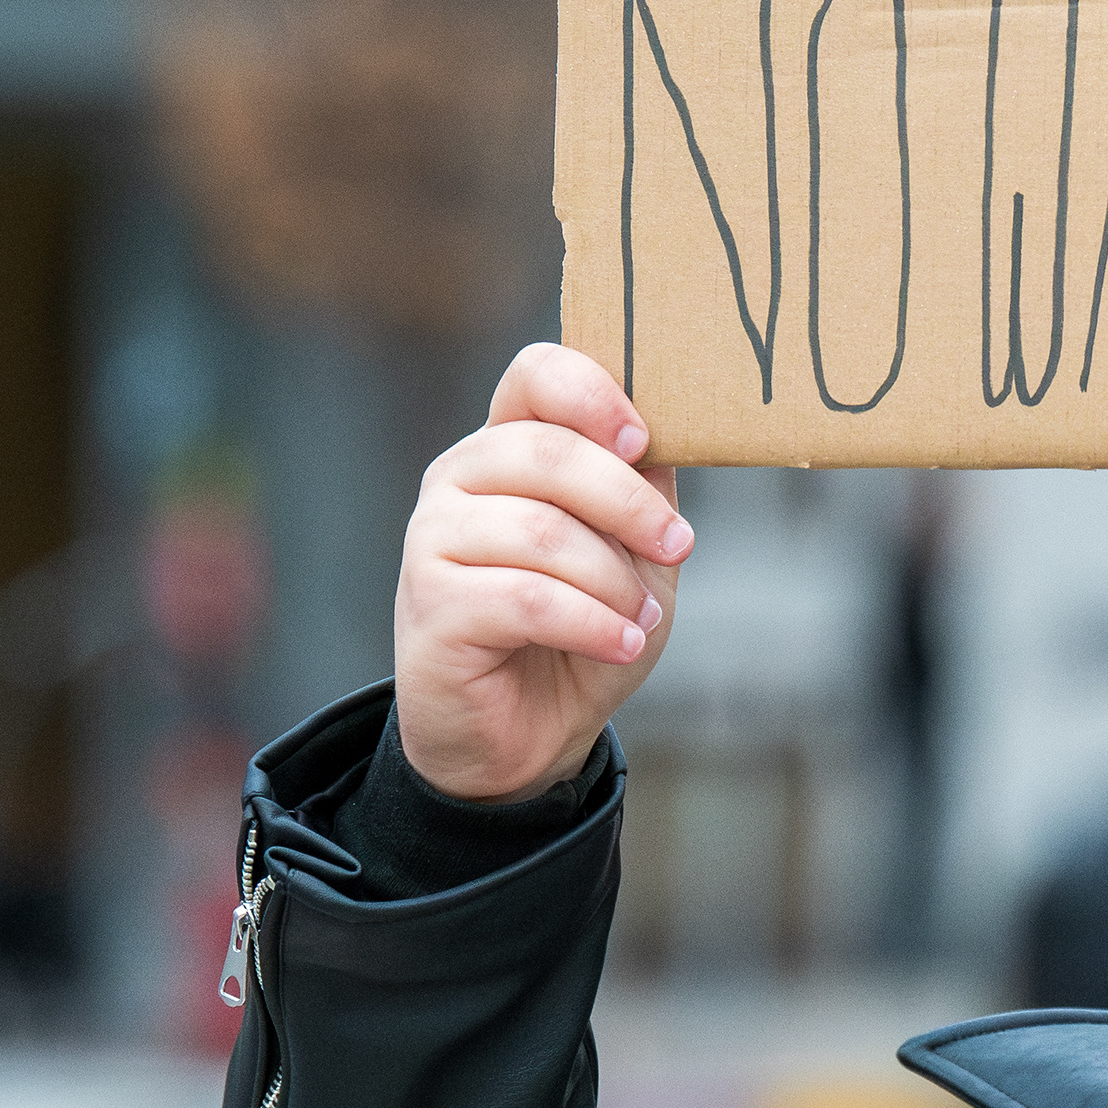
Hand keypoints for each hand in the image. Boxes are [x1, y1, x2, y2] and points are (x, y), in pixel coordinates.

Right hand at [391, 344, 693, 804]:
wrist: (530, 732)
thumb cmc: (582, 627)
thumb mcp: (632, 550)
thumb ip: (642, 487)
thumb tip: (666, 436)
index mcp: (508, 446)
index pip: (536, 375)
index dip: (593, 395)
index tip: (643, 442)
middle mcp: (458, 479)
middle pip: (545, 451)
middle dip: (628, 502)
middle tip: (677, 546)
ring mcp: (432, 539)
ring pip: (539, 531)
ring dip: (612, 580)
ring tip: (640, 618)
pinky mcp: (430, 604)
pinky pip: (525, 597)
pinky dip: (591, 622)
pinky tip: (622, 644)